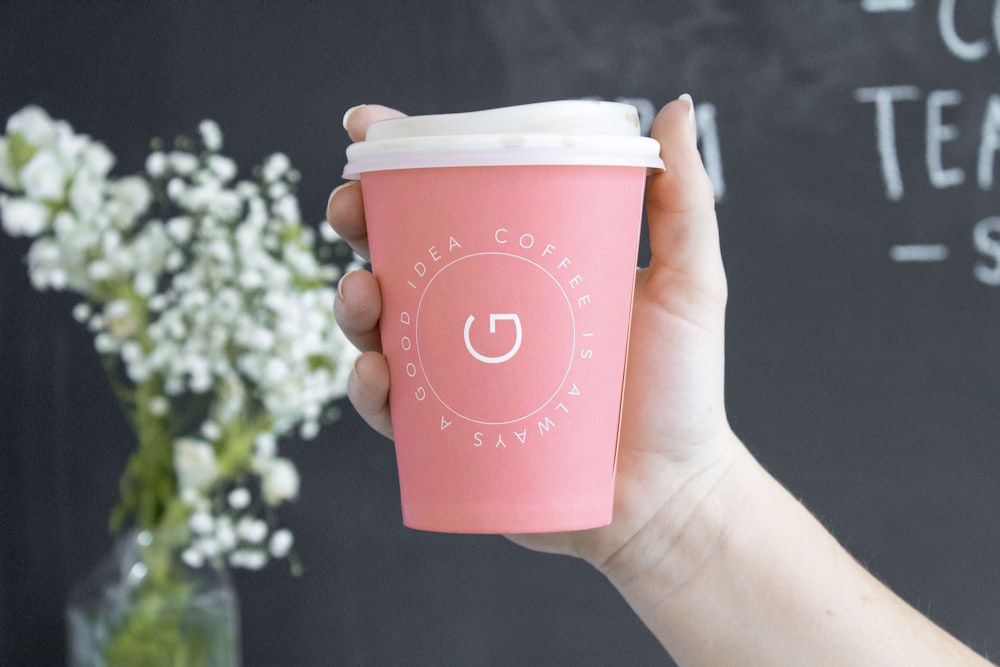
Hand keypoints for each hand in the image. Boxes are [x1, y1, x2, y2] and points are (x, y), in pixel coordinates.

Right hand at [326, 98, 737, 574]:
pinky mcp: (453, 437)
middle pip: (400, 256)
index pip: (455, 202)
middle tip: (351, 208)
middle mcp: (482, 317)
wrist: (671, 494)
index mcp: (524, 267)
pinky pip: (395, 411)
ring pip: (383, 329)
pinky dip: (370, 389)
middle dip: (359, 224)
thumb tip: (674, 108)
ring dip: (353, 303)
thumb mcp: (689, 284)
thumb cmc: (681, 389)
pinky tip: (377, 373)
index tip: (370, 129)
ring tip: (364, 292)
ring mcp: (462, 376)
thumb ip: (681, 201)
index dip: (404, 163)